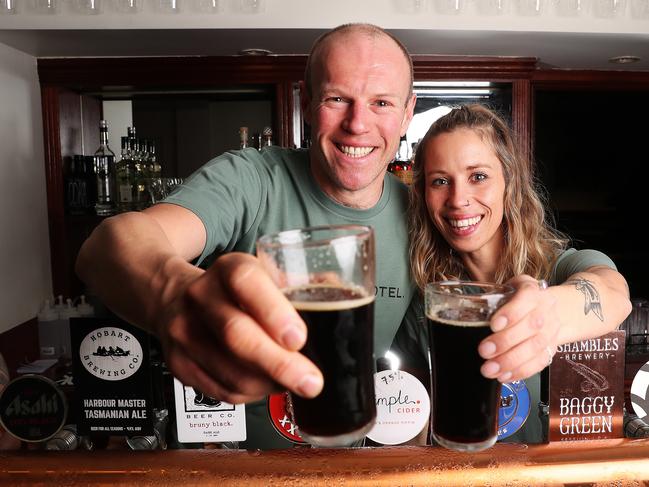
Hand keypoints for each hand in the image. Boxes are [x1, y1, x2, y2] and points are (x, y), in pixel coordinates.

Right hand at [154, 252, 323, 403]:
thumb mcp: (262, 273)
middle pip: (237, 336)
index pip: (247, 283)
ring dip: (270, 384)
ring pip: (231, 372)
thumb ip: (297, 284)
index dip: (273, 313)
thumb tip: (344, 294)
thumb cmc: (233, 290)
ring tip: (294, 381)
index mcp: (229, 268)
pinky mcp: (178, 364)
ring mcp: (184, 331)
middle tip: (311, 381)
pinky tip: (266, 384)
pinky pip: (221, 391)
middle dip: (280, 364)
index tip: (299, 338)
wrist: (174, 297)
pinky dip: (252, 394)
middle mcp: (201, 296)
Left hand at [477, 275, 559, 381]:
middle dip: (506, 341)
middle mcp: (546, 309)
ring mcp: (552, 329)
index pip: (526, 298)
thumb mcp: (506, 289)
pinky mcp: (553, 347)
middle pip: (531, 325)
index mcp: (532, 290)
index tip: (493, 325)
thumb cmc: (519, 298)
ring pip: (536, 346)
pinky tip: (504, 376)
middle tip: (484, 351)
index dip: (511, 313)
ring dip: (511, 361)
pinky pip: (540, 362)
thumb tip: (465, 311)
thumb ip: (491, 298)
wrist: (552, 308)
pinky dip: (521, 371)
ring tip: (490, 369)